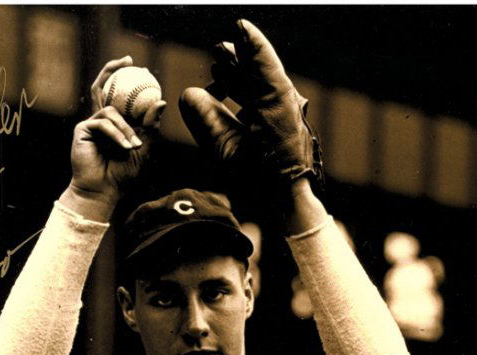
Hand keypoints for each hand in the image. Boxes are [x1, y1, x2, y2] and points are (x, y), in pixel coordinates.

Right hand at [68, 57, 165, 206]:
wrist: (103, 192)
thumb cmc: (123, 175)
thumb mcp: (144, 149)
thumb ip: (151, 126)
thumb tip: (162, 100)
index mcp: (115, 123)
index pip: (120, 96)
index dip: (129, 79)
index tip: (144, 70)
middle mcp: (100, 119)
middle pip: (102, 86)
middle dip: (113, 68)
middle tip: (128, 60)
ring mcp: (90, 123)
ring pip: (111, 110)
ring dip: (126, 129)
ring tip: (134, 147)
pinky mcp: (82, 129)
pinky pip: (103, 123)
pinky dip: (116, 135)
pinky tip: (125, 147)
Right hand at [178, 20, 323, 195]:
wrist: (288, 204)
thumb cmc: (261, 180)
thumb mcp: (228, 150)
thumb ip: (206, 120)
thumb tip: (188, 95)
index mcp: (276, 99)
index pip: (261, 58)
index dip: (247, 42)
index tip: (238, 28)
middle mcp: (284, 102)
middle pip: (259, 71)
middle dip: (238, 60)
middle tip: (219, 50)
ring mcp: (286, 115)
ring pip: (261, 88)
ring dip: (239, 81)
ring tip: (219, 74)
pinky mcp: (284, 130)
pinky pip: (264, 106)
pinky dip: (247, 100)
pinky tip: (229, 104)